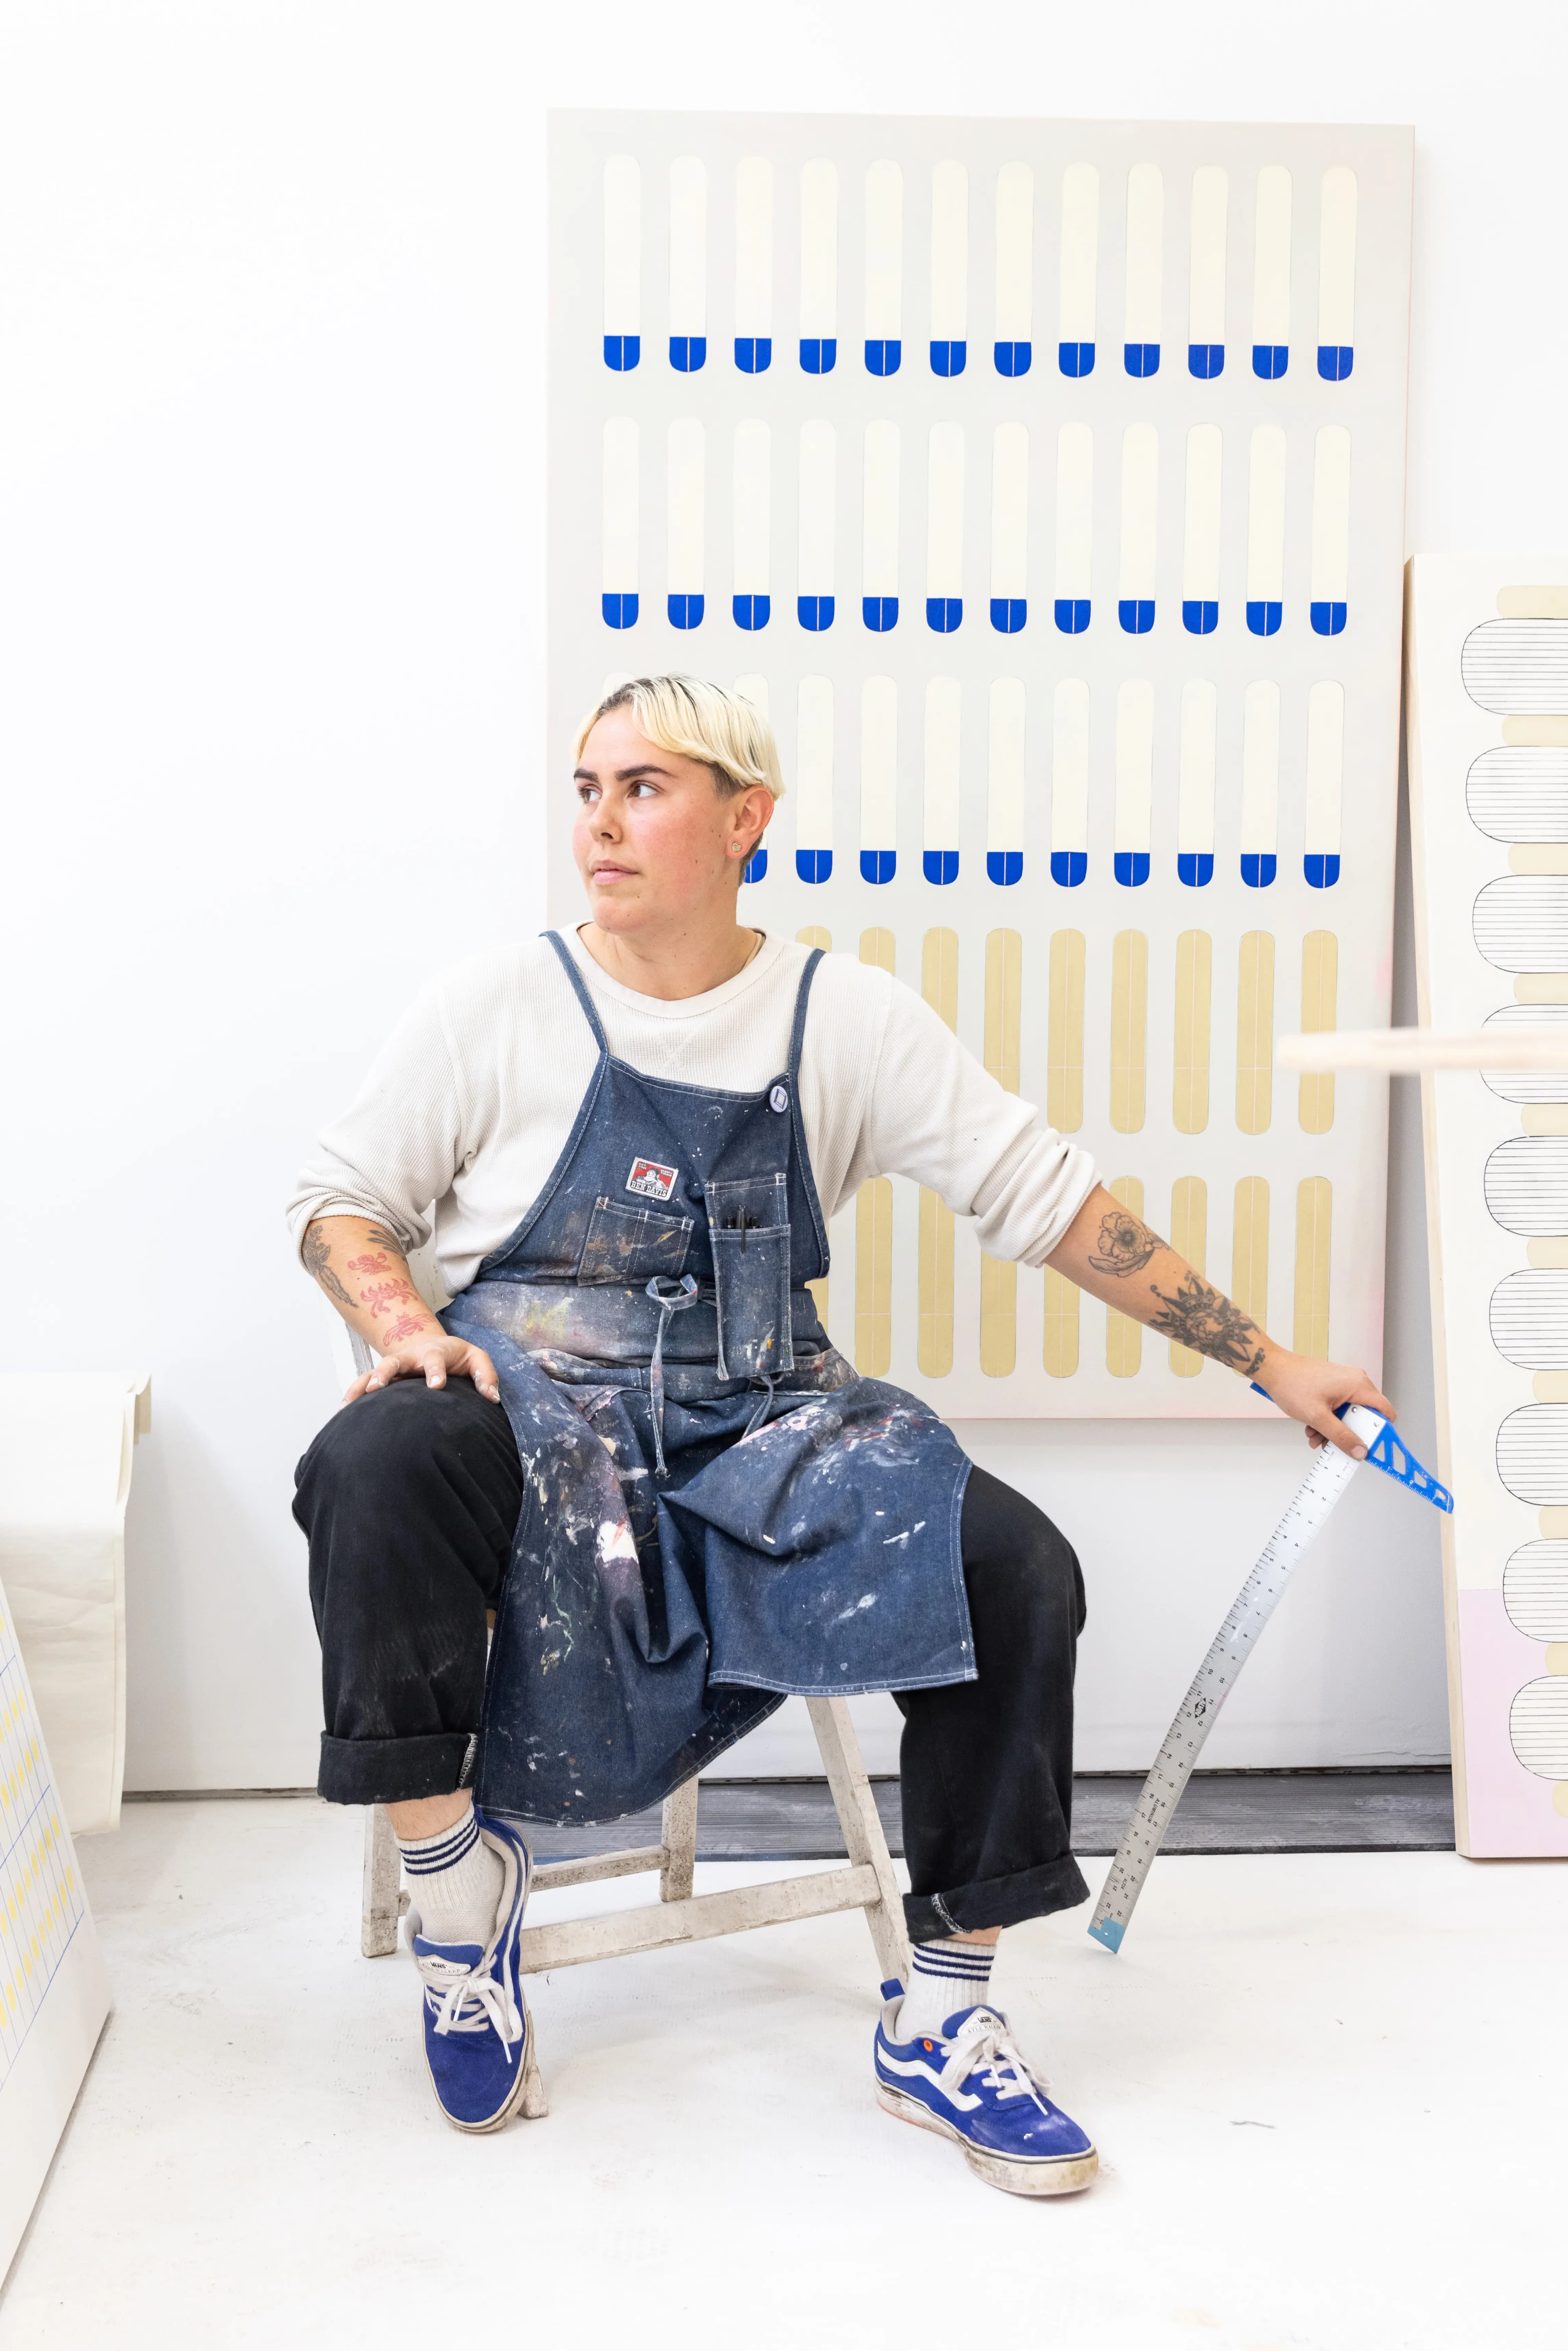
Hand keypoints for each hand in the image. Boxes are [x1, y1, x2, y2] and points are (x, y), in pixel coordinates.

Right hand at [343, 1330, 500, 1405]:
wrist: (434, 1346)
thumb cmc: (457, 1357)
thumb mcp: (476, 1359)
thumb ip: (486, 1375)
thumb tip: (492, 1398)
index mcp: (435, 1353)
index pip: (435, 1360)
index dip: (435, 1371)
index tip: (436, 1386)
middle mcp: (410, 1358)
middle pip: (394, 1361)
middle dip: (385, 1373)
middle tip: (376, 1388)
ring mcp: (395, 1367)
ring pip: (374, 1372)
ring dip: (362, 1385)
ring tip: (348, 1404)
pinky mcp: (384, 1378)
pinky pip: (364, 1384)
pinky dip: (352, 1394)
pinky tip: (342, 1412)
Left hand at [1253, 1348, 1394, 1459]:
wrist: (1271, 1368)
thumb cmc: (1292, 1385)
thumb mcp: (1318, 1417)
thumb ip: (1341, 1436)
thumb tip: (1360, 1451)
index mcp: (1358, 1385)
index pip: (1385, 1411)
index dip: (1381, 1432)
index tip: (1370, 1447)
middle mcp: (1355, 1382)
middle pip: (1365, 1416)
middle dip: (1349, 1434)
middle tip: (1333, 1445)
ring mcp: (1343, 1383)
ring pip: (1348, 1415)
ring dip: (1333, 1430)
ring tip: (1314, 1437)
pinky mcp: (1333, 1386)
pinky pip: (1338, 1408)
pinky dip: (1327, 1421)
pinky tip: (1311, 1428)